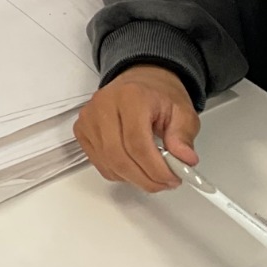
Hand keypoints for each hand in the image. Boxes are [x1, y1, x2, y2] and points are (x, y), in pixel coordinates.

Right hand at [73, 64, 199, 192]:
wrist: (140, 83)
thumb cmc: (159, 98)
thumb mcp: (183, 113)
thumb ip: (183, 136)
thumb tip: (185, 160)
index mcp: (130, 97)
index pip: (137, 143)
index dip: (156, 169)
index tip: (173, 179)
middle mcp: (103, 105)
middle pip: (119, 156)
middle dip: (145, 178)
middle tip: (165, 183)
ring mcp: (88, 118)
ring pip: (109, 163)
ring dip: (134, 178)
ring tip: (153, 175)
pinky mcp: (81, 130)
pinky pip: (100, 164)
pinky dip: (120, 174)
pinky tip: (135, 167)